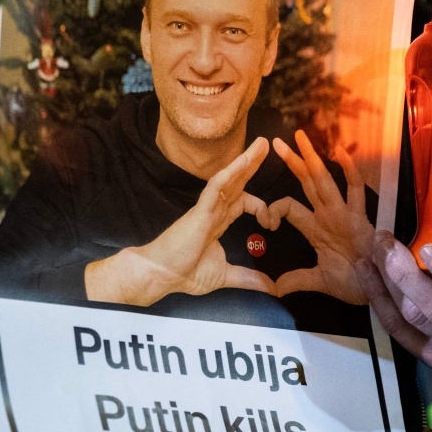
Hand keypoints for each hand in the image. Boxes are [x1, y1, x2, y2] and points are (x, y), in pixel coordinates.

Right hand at [85, 138, 275, 305]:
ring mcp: (206, 207)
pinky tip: (243, 161)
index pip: (243, 202)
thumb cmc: (184, 273)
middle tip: (267, 145)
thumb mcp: (224, 276)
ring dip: (246, 161)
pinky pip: (216, 186)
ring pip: (229, 178)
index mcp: (218, 222)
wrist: (160, 274)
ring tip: (262, 144)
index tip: (271, 224)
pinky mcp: (200, 210)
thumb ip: (248, 278)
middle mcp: (213, 210)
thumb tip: (272, 287)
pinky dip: (230, 173)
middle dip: (253, 164)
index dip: (261, 208)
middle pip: (237, 182)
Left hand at [270, 131, 375, 304]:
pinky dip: (348, 170)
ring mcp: (343, 213)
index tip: (266, 220)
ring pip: (324, 181)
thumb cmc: (355, 283)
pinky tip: (339, 152)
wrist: (379, 292)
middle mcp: (327, 215)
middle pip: (306, 183)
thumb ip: (297, 280)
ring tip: (299, 137)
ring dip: (311, 159)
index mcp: (315, 228)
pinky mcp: (360, 217)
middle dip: (292, 162)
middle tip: (277, 142)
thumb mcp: (320, 281)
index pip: (289, 207)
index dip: (274, 208)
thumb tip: (275, 288)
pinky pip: (354, 190)